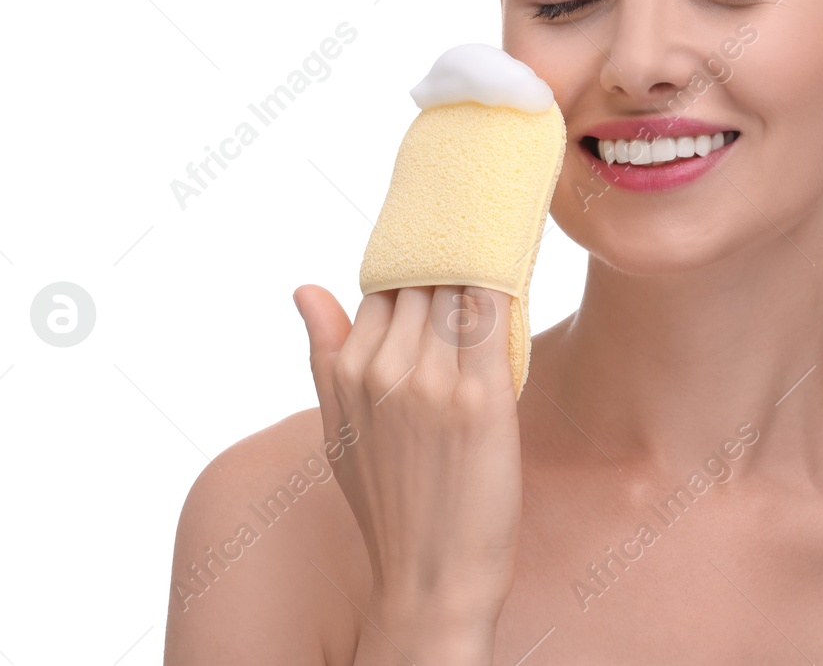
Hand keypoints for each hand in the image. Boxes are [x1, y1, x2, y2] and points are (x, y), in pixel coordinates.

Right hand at [293, 283, 522, 641]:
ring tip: (503, 256)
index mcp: (349, 372)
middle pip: (423, 281)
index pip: (384, 288)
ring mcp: (434, 381)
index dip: (418, 272)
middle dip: (450, 263)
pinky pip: (494, 316)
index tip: (447, 262)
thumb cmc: (389, 504)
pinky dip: (504, 287)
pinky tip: (517, 274)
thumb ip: (324, 353)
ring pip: (459, 288)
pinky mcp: (483, 396)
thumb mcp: (338, 430)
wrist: (434, 574)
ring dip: (481, 267)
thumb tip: (305, 287)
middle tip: (483, 248)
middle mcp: (386, 369)